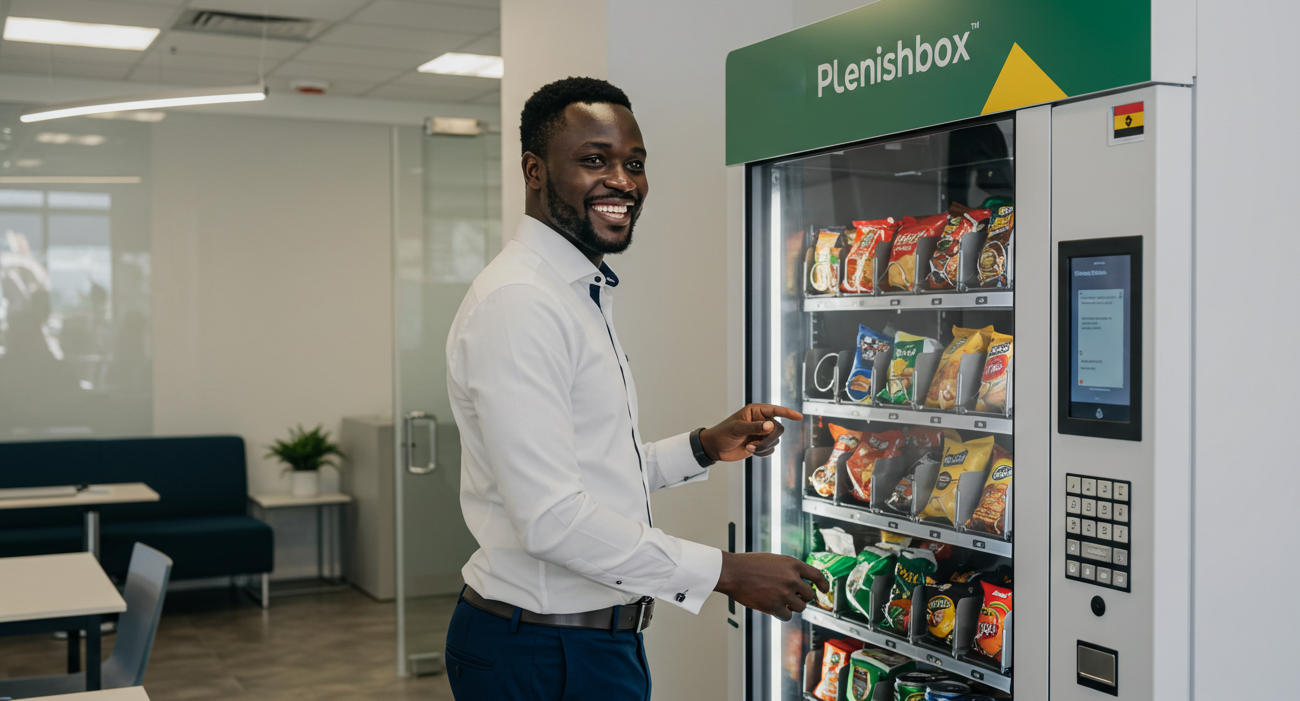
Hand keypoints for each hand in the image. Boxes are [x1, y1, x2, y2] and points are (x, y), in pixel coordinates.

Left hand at [698, 404, 802, 461]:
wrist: (716, 447)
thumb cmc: (723, 433)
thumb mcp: (738, 429)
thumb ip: (755, 427)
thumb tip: (771, 426)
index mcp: (755, 411)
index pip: (775, 410)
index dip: (788, 413)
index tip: (799, 417)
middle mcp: (761, 421)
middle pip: (778, 429)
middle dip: (769, 439)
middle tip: (754, 444)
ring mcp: (761, 433)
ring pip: (775, 440)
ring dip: (763, 447)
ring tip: (749, 447)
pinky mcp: (760, 444)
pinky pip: (771, 449)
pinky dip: (763, 452)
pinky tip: (751, 450)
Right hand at [714, 552, 828, 620]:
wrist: (732, 572)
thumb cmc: (749, 565)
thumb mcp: (774, 560)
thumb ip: (788, 569)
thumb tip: (799, 583)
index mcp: (792, 564)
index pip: (816, 575)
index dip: (823, 584)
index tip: (824, 590)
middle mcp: (792, 578)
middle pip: (809, 595)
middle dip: (803, 598)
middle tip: (793, 597)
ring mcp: (784, 593)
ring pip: (800, 607)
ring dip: (792, 606)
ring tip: (780, 601)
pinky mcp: (774, 606)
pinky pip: (787, 616)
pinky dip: (782, 614)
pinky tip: (774, 609)